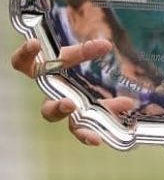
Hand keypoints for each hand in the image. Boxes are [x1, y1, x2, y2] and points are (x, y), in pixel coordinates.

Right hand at [10, 37, 134, 145]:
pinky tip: (124, 108)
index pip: (23, 64)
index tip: (34, 43)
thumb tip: (106, 45)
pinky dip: (110, 116)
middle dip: (57, 109)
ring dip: (83, 131)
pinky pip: (97, 121)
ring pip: (72, 125)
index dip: (24, 54)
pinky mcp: (87, 115)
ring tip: (96, 137)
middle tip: (69, 104)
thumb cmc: (66, 62)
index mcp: (41, 75)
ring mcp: (71, 109)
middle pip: (48, 110)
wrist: (78, 74)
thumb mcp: (73, 53)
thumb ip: (85, 50)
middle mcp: (52, 96)